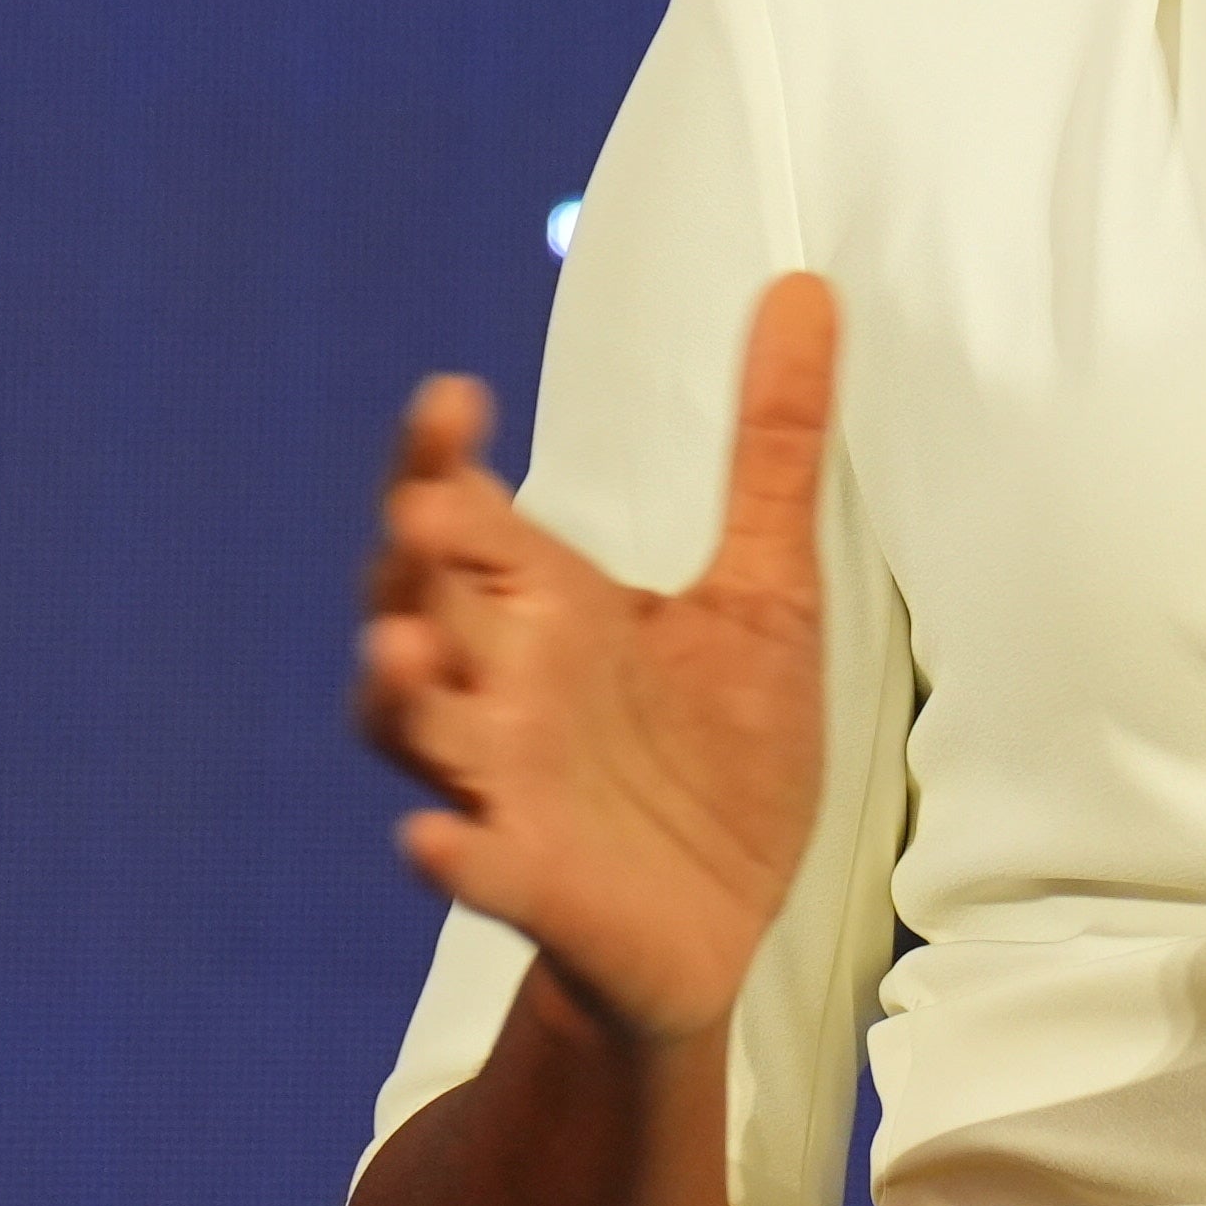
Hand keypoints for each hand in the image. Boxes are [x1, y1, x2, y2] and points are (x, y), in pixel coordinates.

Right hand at [352, 275, 840, 1046]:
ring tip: (399, 645)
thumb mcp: (767, 589)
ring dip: (399, 691)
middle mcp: (505, 687)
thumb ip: (775, 445)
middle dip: (409, 562)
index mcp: (549, 610)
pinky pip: (474, 865)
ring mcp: (506, 786)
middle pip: (420, 607)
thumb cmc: (722, 751)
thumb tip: (806, 289)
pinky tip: (433, 840)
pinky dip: (450, 854)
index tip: (451, 396)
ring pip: (419, 729)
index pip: (468, 519)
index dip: (440, 462)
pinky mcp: (534, 881)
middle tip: (424, 505)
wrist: (726, 916)